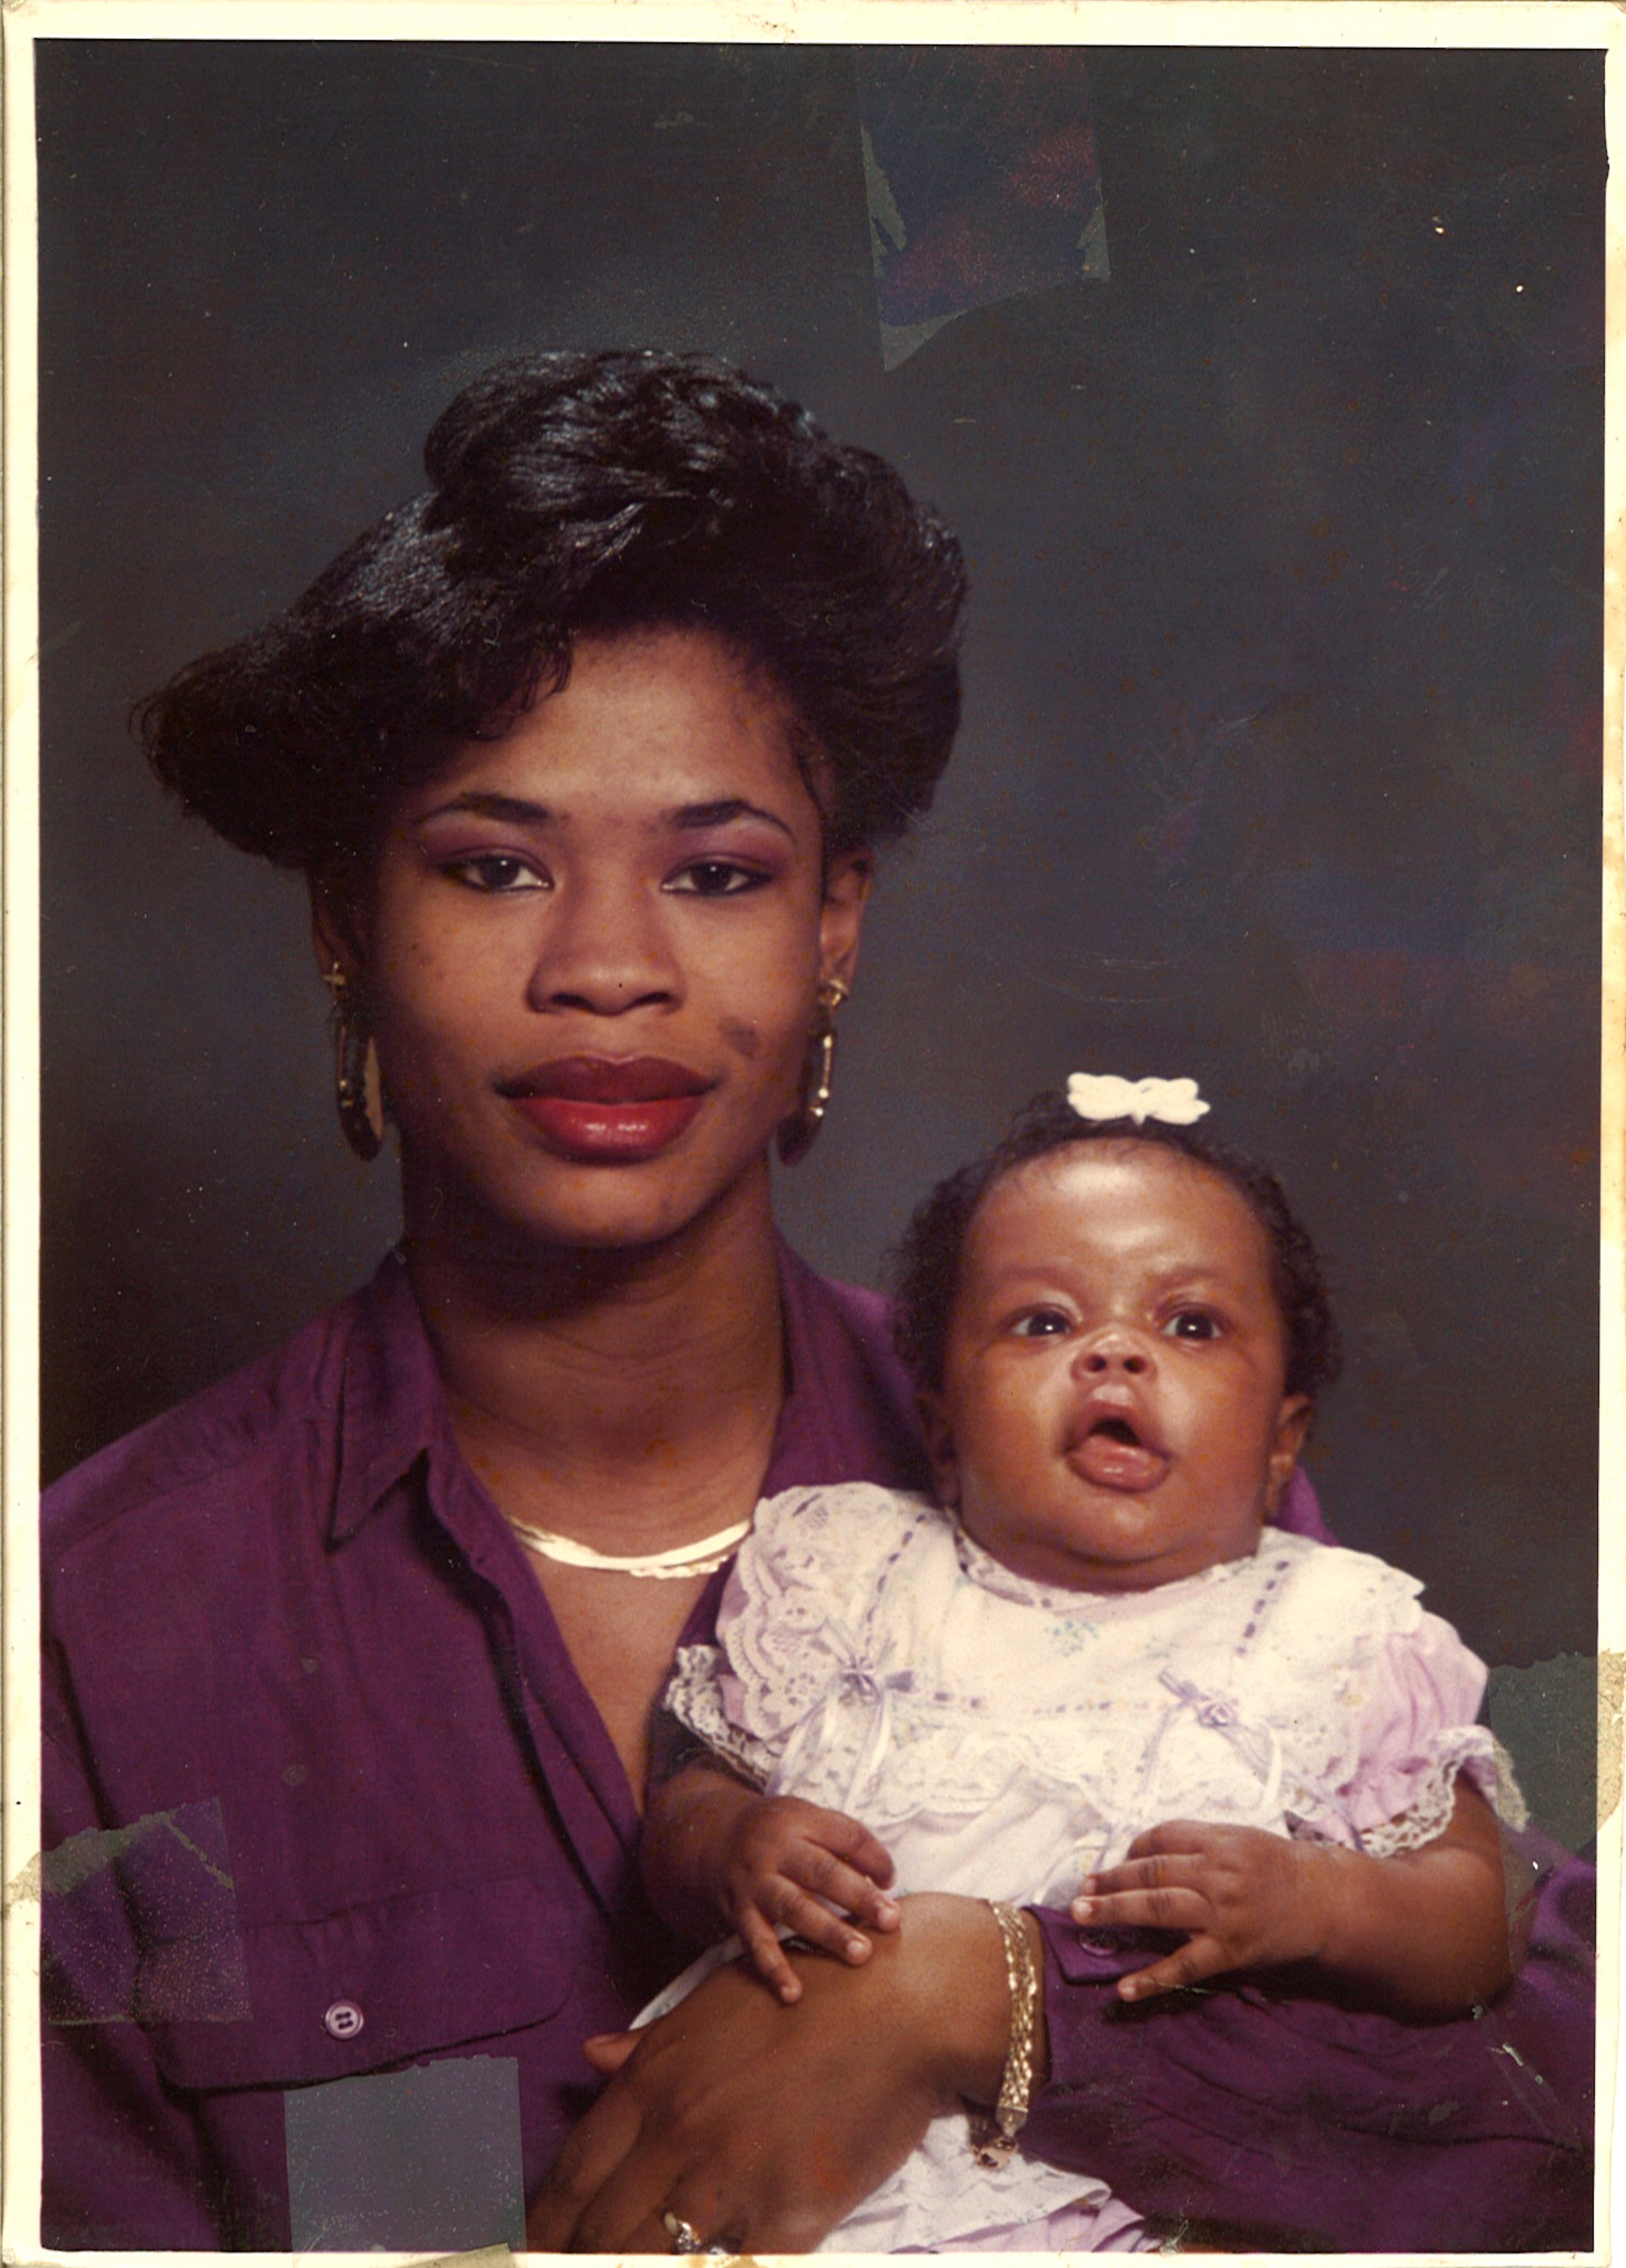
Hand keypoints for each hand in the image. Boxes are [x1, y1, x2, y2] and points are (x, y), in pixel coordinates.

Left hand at [527, 1893, 1024, 2252]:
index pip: (573, 2176)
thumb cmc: (805, 1993)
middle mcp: (680, 2134)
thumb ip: (645, 2046)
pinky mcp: (793, 2214)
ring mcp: (734, 2178)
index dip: (540, 2225)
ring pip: (658, 2258)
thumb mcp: (710, 2004)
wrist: (899, 1999)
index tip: (524, 2249)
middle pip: (602, 2232)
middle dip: (577, 2261)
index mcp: (654, 2083)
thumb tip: (587, 2058)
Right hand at [714, 1794, 898, 2000]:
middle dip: (859, 1897)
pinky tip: (794, 1993)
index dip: (873, 1857)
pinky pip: (756, 1943)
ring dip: (829, 1932)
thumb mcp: (806, 1818)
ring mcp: (756, 1883)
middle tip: (891, 1920)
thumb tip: (885, 1880)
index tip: (892, 1881)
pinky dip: (774, 1969)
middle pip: (822, 1871)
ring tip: (861, 1954)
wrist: (712, 1837)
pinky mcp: (739, 1912)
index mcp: (799, 1820)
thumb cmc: (777, 1832)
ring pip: (794, 1908)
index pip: (845, 1834)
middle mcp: (775, 1849)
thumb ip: (843, 1841)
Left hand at [1071, 1820, 1330, 1999]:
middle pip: (1152, 1872)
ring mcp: (1222, 1913)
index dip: (1133, 1849)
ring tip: (1080, 1915)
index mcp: (1218, 1842)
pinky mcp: (1231, 1950)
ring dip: (1114, 1911)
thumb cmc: (1280, 1868)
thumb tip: (1149, 1852)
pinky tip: (1124, 1988)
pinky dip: (1152, 1979)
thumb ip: (1199, 1843)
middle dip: (1110, 1880)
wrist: (1327, 1901)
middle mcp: (1217, 1873)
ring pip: (1159, 1909)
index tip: (1115, 1861)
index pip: (1162, 1837)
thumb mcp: (1241, 1840)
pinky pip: (1185, 1966)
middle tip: (1079, 1890)